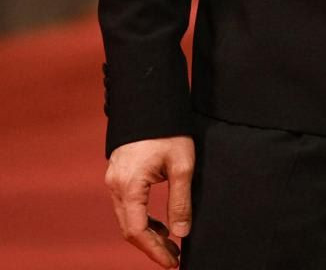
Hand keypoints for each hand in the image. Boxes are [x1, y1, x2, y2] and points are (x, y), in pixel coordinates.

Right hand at [105, 136, 194, 267]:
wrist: (150, 100)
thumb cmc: (168, 130)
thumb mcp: (182, 164)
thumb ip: (181, 200)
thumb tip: (181, 232)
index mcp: (128, 186)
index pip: (137, 230)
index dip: (154, 250)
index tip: (172, 262)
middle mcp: (115, 186)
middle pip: (130, 228)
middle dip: (152, 246)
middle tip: (174, 258)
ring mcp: (114, 180)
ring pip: (127, 218)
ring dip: (148, 233)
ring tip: (171, 244)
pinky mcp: (119, 174)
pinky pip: (127, 205)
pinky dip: (143, 218)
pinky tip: (160, 224)